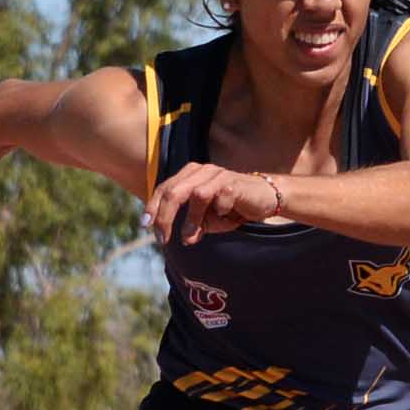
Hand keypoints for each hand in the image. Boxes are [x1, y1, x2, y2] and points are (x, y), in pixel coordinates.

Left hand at [144, 164, 282, 248]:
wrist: (264, 198)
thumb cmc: (230, 207)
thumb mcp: (206, 220)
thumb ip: (191, 226)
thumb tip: (183, 238)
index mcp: (189, 175)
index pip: (164, 189)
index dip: (153, 207)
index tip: (145, 226)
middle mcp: (201, 171)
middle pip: (174, 192)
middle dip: (164, 217)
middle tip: (163, 239)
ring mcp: (218, 174)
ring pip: (196, 195)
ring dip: (192, 220)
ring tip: (192, 237)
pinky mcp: (234, 182)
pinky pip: (220, 198)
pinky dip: (219, 211)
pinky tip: (226, 215)